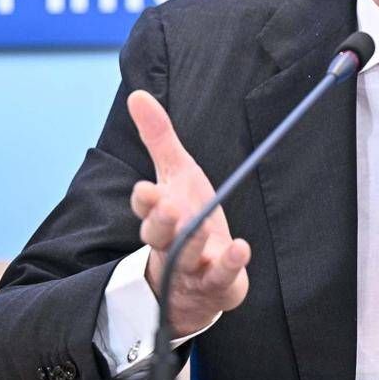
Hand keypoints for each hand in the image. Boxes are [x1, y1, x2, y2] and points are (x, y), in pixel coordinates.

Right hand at [127, 90, 250, 335]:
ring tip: (200, 227)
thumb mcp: (175, 174)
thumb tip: (137, 94)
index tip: (146, 189)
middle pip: (159, 234)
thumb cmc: (185, 218)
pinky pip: (221, 278)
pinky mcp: (215, 285)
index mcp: (158, 215)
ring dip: (193, 242)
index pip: (145, 208)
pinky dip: (230, 265)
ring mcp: (192, 267)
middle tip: (169, 208)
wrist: (194, 283)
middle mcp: (170, 242)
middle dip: (162, 221)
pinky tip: (241, 248)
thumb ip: (159, 138)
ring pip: (186, 258)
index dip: (146, 200)